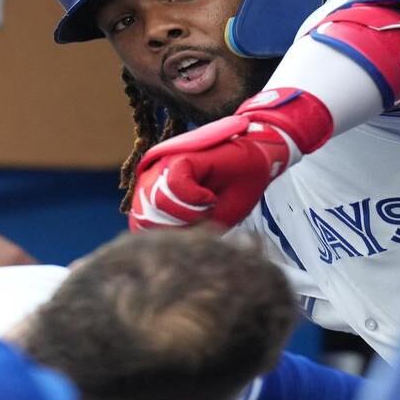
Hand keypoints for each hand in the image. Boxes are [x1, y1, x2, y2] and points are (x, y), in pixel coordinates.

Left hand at [128, 115, 294, 230]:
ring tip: (209, 207)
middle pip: (144, 215)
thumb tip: (157, 241)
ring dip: (186, 213)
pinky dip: (196, 198)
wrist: (260, 162)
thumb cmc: (236, 190)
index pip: (139, 224)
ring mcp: (165, 167)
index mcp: (157, 194)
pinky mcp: (180, 158)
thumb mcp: (208, 220)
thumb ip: (180, 228)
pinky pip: (174, 185)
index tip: (193, 234)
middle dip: (175, 227)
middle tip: (202, 221)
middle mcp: (155, 179)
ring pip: (156, 200)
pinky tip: (211, 198)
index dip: (163, 237)